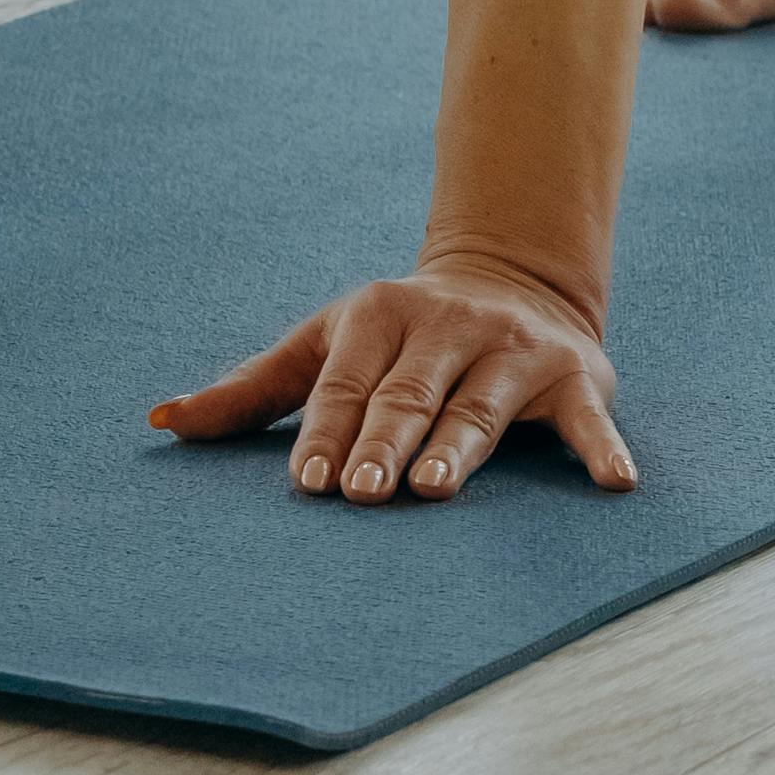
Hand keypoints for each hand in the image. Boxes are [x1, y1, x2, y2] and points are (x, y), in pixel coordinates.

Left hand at [151, 256, 635, 503]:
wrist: (510, 281)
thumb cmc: (395, 338)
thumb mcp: (323, 346)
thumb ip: (251, 390)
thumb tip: (159, 421)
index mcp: (376, 316)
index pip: (346, 384)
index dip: (328, 432)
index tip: (309, 483)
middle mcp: (445, 327)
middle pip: (408, 396)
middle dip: (384, 444)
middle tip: (364, 494)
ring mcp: (510, 351)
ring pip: (479, 407)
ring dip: (459, 447)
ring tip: (436, 489)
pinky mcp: (574, 376)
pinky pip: (587, 418)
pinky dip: (601, 447)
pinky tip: (615, 482)